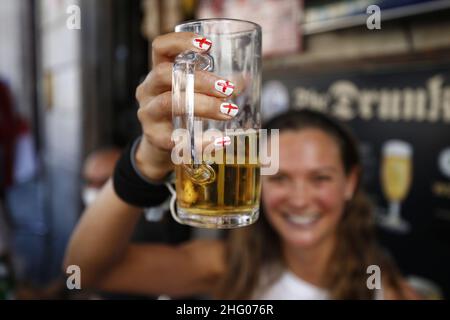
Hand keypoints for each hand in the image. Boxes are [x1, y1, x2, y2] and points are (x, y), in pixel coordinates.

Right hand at [135, 32, 236, 180]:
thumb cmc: (180, 114)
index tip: (208, 45)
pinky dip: (202, 141)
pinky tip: (221, 140)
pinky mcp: (155, 138)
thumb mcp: (193, 95)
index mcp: (158, 73)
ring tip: (229, 111)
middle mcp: (148, 90)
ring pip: (169, 103)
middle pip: (166, 74)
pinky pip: (175, 139)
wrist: (161, 148)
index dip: (180, 42)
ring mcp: (148, 114)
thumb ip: (215, 87)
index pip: (160, 47)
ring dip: (203, 105)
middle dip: (200, 79)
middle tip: (228, 89)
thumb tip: (243, 80)